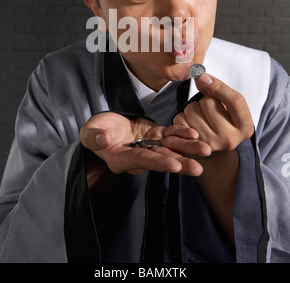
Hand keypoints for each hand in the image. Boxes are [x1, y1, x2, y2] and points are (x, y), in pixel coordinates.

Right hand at [80, 112, 211, 175]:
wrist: (105, 128)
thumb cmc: (95, 132)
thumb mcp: (90, 133)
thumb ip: (94, 137)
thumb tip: (102, 139)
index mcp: (122, 159)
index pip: (143, 161)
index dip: (158, 164)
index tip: (174, 166)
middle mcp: (139, 156)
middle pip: (162, 160)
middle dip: (181, 163)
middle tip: (199, 168)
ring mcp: (149, 146)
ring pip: (170, 149)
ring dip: (187, 149)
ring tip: (205, 150)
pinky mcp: (155, 135)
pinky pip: (170, 135)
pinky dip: (181, 134)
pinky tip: (194, 134)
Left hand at [173, 73, 254, 151]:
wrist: (215, 145)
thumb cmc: (224, 122)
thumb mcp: (230, 106)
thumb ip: (218, 89)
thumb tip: (201, 77)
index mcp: (245, 127)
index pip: (235, 100)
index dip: (218, 85)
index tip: (204, 76)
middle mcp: (230, 139)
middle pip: (209, 103)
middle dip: (205, 100)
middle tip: (210, 110)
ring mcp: (210, 144)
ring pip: (192, 109)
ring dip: (193, 108)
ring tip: (201, 117)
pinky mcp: (192, 145)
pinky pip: (180, 119)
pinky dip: (182, 116)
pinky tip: (191, 123)